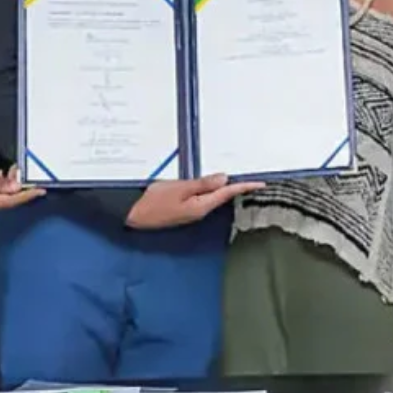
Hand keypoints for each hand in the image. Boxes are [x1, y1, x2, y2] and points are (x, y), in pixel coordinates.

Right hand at [126, 174, 263, 229]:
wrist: (132, 215)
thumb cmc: (153, 202)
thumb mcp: (179, 188)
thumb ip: (202, 184)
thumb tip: (223, 179)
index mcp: (201, 206)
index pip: (227, 193)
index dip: (244, 187)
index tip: (260, 183)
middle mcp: (199, 210)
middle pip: (222, 195)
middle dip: (237, 187)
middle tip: (252, 178)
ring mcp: (191, 211)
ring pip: (212, 196)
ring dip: (223, 187)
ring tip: (237, 178)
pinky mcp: (184, 209)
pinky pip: (202, 197)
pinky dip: (210, 188)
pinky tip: (212, 183)